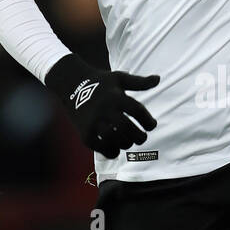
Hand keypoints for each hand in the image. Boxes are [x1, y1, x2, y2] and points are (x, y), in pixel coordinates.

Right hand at [44, 54, 158, 158]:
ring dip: (126, 144)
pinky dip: (112, 152)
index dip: (148, 121)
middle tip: (142, 137)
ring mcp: (94, 122)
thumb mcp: (120, 78)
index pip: (138, 111)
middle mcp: (105, 110)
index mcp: (116, 97)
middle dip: (140, 136)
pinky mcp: (85, 133)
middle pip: (127, 128)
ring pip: (115, 139)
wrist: (71, 85)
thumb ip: (139, 82)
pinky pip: (101, 148)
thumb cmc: (100, 82)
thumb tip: (158, 79)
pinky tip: (116, 148)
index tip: (152, 125)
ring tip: (128, 141)